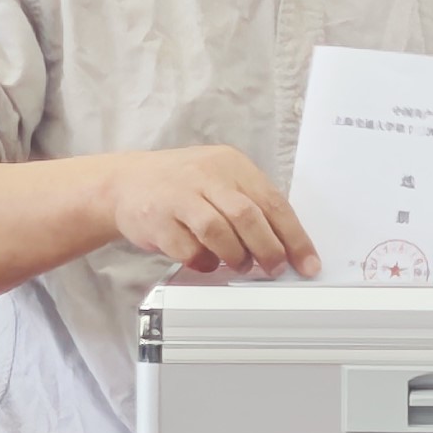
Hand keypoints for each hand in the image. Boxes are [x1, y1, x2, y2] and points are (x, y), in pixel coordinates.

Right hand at [106, 145, 317, 278]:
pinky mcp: (157, 218)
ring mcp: (179, 195)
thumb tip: (285, 243)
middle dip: (268, 249)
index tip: (307, 263)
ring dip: (235, 256)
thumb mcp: (218, 179)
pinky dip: (203, 261)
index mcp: (230, 164)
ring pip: (218, 231)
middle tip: (275, 269)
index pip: (272, 201)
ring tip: (240, 265)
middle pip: (247, 215)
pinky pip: (188, 248)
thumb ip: (249, 203)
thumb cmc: (181, 186)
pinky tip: (206, 261)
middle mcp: (206, 175)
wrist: (124, 182)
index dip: (294, 236)